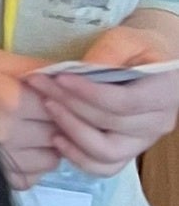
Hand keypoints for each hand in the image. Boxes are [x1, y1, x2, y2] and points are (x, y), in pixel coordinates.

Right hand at [0, 42, 58, 187]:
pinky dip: (29, 167)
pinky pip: (27, 179)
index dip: (61, 98)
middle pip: (59, 134)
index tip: (49, 93)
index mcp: (10, 98)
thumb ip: (30, 66)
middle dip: (54, 121)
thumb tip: (70, 73)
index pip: (62, 105)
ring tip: (26, 130)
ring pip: (49, 161)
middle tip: (38, 110)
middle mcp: (9, 132)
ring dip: (45, 146)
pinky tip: (14, 149)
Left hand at [30, 25, 178, 176]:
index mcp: (164, 93)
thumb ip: (108, 51)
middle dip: (69, 104)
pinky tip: (56, 138)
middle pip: (110, 124)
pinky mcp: (128, 152)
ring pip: (107, 153)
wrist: (149, 63)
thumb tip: (82, 69)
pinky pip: (104, 167)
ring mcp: (143, 141)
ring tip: (48, 108)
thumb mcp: (126, 38)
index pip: (124, 102)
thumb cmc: (137, 48)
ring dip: (71, 132)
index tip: (59, 78)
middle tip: (40, 86)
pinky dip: (78, 157)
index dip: (88, 93)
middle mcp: (158, 122)